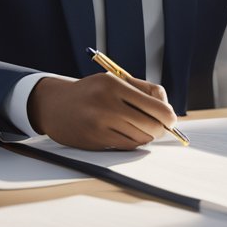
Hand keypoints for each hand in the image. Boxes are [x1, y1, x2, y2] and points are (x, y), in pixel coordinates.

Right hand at [29, 73, 177, 150]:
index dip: (169, 116)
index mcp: (114, 85)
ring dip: (147, 135)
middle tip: (161, 127)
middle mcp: (107, 105)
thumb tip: (168, 111)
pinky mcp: (96, 140)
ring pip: (141, 138)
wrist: (56, 105)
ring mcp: (100, 124)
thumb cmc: (92, 92)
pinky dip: (134, 141)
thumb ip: (143, 91)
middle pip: (152, 125)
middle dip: (161, 129)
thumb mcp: (115, 80)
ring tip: (140, 127)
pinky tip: (127, 133)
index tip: (171, 118)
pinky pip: (127, 145)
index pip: (155, 106)